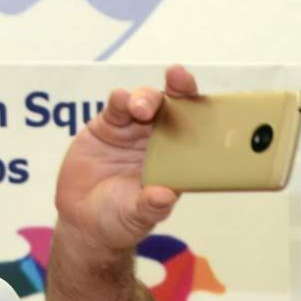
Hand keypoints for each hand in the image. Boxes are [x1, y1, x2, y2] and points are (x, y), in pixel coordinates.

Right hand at [53, 63, 197, 256]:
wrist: (84, 220)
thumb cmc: (121, 219)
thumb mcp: (137, 218)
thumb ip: (150, 207)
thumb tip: (164, 197)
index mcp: (180, 160)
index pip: (200, 131)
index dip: (208, 113)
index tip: (216, 102)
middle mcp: (161, 141)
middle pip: (176, 106)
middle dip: (180, 88)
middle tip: (178, 79)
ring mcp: (134, 131)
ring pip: (147, 102)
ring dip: (147, 98)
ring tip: (141, 108)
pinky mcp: (108, 127)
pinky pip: (117, 108)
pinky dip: (119, 101)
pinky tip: (121, 100)